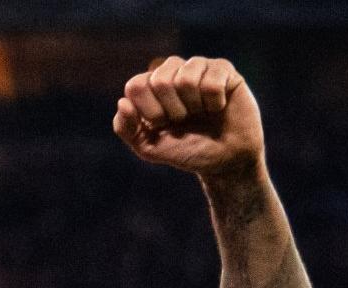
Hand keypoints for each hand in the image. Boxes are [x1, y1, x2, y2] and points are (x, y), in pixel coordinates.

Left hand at [113, 57, 264, 178]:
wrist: (225, 161)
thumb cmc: (188, 150)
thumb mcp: (149, 147)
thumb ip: (126, 129)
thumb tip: (122, 103)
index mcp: (151, 84)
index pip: (136, 86)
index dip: (149, 111)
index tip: (163, 125)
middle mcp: (173, 70)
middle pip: (159, 81)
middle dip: (173, 111)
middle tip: (185, 119)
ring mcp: (198, 66)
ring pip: (186, 79)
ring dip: (194, 106)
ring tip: (202, 112)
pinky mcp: (223, 69)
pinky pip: (212, 81)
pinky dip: (215, 103)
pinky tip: (219, 107)